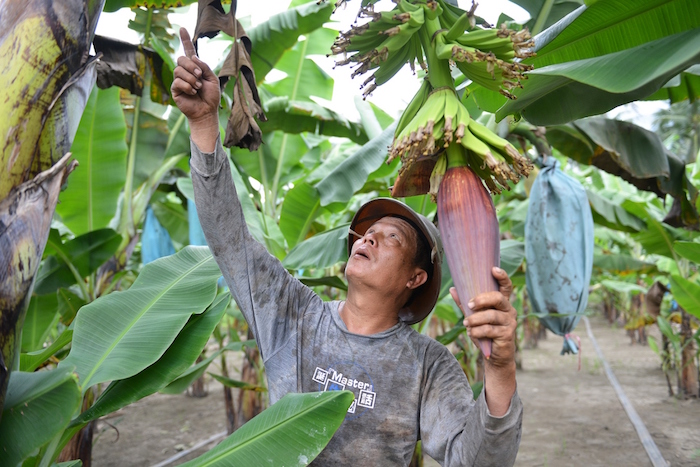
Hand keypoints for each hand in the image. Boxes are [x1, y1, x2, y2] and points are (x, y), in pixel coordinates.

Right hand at [171, 28, 220, 150]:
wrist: (207, 111)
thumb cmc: (211, 97)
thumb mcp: (212, 79)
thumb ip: (204, 67)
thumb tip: (193, 57)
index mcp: (195, 68)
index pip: (189, 51)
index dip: (185, 40)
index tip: (182, 28)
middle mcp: (186, 72)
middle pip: (181, 59)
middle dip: (191, 66)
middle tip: (200, 77)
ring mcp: (179, 80)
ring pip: (178, 70)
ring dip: (191, 78)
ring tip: (198, 87)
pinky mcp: (175, 89)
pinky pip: (177, 82)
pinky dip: (187, 86)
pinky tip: (193, 92)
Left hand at [449, 267, 516, 368]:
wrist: (494, 356)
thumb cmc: (485, 333)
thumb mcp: (473, 317)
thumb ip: (465, 304)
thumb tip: (452, 288)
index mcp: (502, 303)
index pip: (506, 287)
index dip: (502, 277)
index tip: (494, 269)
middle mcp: (509, 310)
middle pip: (498, 298)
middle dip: (482, 299)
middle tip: (469, 305)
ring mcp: (510, 322)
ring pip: (492, 316)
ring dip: (475, 319)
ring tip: (466, 323)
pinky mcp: (508, 334)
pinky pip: (490, 330)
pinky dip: (478, 331)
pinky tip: (471, 333)